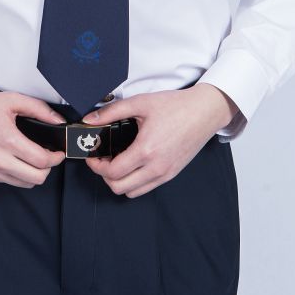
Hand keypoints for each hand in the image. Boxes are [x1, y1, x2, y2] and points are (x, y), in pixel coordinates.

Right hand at [0, 89, 67, 187]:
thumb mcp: (11, 100)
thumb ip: (39, 109)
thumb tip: (58, 121)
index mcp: (7, 140)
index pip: (41, 161)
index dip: (56, 157)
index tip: (59, 151)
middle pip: (37, 178)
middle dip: (48, 167)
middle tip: (49, 155)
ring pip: (26, 184)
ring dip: (35, 173)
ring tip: (34, 157)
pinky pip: (11, 181)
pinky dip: (20, 174)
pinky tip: (18, 160)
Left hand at [82, 83, 238, 197]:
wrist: (204, 111)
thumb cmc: (176, 106)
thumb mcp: (140, 103)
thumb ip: (112, 112)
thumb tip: (90, 120)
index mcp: (146, 150)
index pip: (112, 172)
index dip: (96, 166)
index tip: (92, 156)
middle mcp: (156, 167)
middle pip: (119, 188)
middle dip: (104, 176)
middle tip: (101, 159)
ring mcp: (165, 173)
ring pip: (132, 192)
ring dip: (119, 181)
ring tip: (116, 162)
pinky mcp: (171, 174)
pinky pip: (147, 187)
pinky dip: (134, 182)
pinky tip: (132, 164)